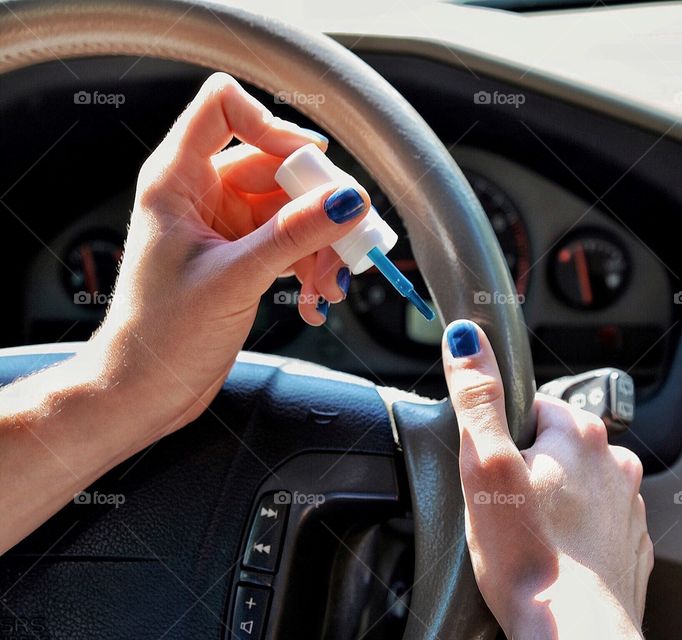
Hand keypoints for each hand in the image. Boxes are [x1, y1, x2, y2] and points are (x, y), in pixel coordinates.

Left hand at [90, 72, 370, 440]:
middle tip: (348, 241)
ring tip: (329, 288)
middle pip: (278, 165)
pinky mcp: (244, 255)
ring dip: (322, 245)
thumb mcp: (236, 278)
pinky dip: (312, 267)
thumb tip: (348, 201)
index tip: (311, 163)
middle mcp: (202, 193)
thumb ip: (295, 235)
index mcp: (178, 180)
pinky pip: (294, 241)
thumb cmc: (162, 335)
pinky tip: (315, 302)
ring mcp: (226, 225)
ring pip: (293, 208)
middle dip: (318, 206)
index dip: (271, 124)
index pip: (225, 108)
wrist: (146, 390)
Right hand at [441, 320, 652, 639]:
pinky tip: (553, 558)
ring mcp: (628, 507)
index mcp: (579, 433)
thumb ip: (477, 397)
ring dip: (554, 503)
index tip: (493, 468)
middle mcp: (615, 462)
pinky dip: (575, 537)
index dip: (504, 435)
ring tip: (527, 537)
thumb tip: (467, 340)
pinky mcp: (631, 546)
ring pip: (579, 488)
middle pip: (556, 447)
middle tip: (503, 508)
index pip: (535, 406)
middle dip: (529, 469)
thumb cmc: (529, 556)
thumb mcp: (484, 465)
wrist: (574, 633)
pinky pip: (596, 526)